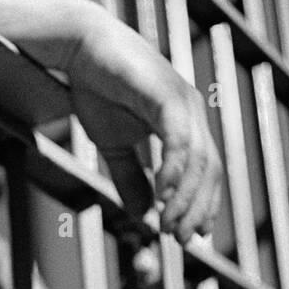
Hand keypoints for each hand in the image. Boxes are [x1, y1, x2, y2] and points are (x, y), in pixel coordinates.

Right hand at [66, 10, 222, 242]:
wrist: (80, 49)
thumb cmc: (97, 88)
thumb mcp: (115, 146)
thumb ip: (131, 179)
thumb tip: (143, 216)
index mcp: (185, 122)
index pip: (206, 171)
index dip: (203, 205)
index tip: (192, 235)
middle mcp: (192, 111)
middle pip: (209, 170)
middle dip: (197, 209)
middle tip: (181, 239)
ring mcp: (183, 102)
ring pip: (198, 160)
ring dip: (185, 198)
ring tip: (170, 224)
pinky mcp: (166, 95)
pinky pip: (179, 140)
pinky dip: (173, 171)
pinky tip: (162, 195)